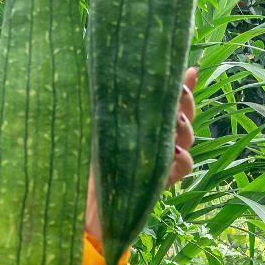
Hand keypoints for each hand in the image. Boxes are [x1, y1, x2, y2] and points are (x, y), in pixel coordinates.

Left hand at [84, 67, 198, 240]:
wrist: (75, 197)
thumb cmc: (80, 155)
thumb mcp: (97, 121)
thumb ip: (113, 100)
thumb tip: (109, 68)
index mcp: (143, 121)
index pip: (168, 100)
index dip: (184, 85)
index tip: (188, 68)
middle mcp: (155, 138)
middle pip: (184, 115)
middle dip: (186, 101)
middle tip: (178, 91)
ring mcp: (160, 159)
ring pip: (188, 139)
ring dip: (185, 126)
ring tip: (174, 118)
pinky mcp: (159, 180)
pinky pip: (184, 167)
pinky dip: (183, 158)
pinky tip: (174, 150)